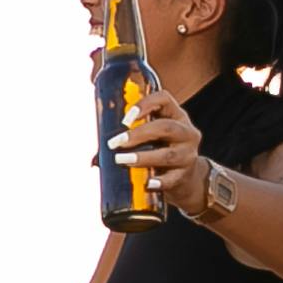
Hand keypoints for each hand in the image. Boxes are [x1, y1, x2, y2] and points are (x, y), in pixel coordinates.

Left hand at [112, 84, 210, 213]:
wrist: (186, 178)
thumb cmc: (160, 151)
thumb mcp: (151, 138)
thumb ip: (127, 138)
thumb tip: (94, 158)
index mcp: (175, 115)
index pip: (164, 99)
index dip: (145, 104)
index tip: (125, 119)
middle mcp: (186, 132)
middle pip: (165, 127)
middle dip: (138, 134)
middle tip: (115, 143)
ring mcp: (188, 155)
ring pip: (167, 154)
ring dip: (143, 157)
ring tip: (122, 160)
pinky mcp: (184, 176)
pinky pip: (172, 179)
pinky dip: (158, 182)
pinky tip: (146, 184)